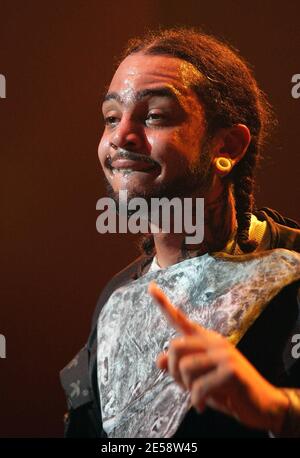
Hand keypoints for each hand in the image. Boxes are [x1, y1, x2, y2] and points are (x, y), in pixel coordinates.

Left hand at [148, 281, 288, 433]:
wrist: (263, 405)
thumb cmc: (228, 390)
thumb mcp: (199, 379)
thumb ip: (180, 368)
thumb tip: (158, 361)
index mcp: (205, 340)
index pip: (180, 319)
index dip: (163, 303)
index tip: (150, 287)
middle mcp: (214, 341)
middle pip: (175, 346)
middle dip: (174, 371)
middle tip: (185, 386)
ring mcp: (224, 354)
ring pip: (185, 366)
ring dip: (187, 388)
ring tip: (198, 395)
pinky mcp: (231, 370)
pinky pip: (199, 386)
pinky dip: (197, 400)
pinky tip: (202, 405)